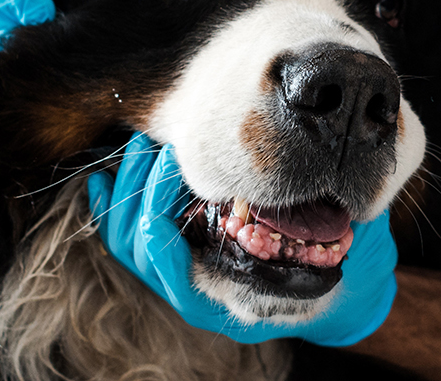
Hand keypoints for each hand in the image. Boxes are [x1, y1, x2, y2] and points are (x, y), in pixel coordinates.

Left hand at [85, 134, 398, 345]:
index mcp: (240, 296)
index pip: (180, 277)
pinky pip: (126, 240)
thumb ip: (322, 223)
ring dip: (130, 190)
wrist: (331, 285)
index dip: (163, 241)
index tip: (164, 191)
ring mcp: (184, 275)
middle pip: (146, 251)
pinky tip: (104, 179)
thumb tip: (319, 186)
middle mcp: (204, 292)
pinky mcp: (174, 254)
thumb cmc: (334, 259)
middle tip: (159, 146)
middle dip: (145, 194)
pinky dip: (113, 208)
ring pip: (130, 243)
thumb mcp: (337, 242)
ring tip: (142, 145)